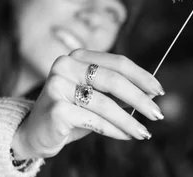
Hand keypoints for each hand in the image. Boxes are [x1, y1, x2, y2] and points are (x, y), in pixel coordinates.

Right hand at [11, 49, 164, 158]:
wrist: (33, 133)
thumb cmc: (71, 112)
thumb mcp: (97, 97)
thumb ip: (119, 91)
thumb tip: (152, 93)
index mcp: (78, 56)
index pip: (118, 63)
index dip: (142, 76)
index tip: (159, 91)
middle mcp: (65, 65)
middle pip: (113, 80)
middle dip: (140, 99)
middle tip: (157, 114)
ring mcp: (58, 85)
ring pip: (105, 103)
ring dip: (129, 120)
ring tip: (144, 132)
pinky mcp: (56, 108)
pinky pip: (94, 120)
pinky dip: (114, 129)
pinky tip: (125, 135)